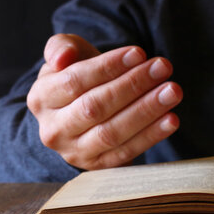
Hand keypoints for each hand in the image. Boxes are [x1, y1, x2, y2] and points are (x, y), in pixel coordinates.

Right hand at [27, 34, 182, 169]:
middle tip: (163, 68)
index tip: (139, 53)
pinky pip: (127, 151)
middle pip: (96, 107)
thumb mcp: (67, 56)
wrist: (83, 114)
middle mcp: (53, 129)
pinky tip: (172, 119)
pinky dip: (152, 135)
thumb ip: (62, 47)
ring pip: (113, 132)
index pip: (75, 80)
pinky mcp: (99, 166)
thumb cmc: (80, 77)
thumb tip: (63, 58)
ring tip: (173, 91)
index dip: (108, 67)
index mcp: (40, 98)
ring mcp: (75, 152)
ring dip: (147, 110)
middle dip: (133, 85)